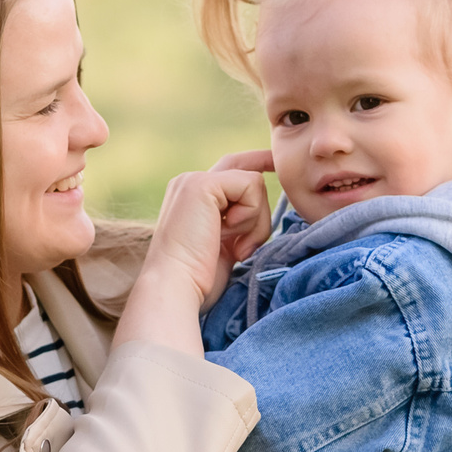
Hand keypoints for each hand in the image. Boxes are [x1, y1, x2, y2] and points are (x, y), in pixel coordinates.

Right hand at [154, 155, 273, 301]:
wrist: (175, 288)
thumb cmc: (198, 281)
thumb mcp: (224, 247)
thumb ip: (238, 227)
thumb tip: (264, 221)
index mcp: (192, 198)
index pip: (231, 170)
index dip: (257, 163)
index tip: (277, 164)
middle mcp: (189, 183)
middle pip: (246, 173)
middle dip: (262, 202)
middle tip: (247, 246)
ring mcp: (194, 181)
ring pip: (254, 184)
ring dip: (255, 222)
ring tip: (234, 248)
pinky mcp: (203, 184)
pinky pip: (252, 186)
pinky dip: (251, 217)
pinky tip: (228, 239)